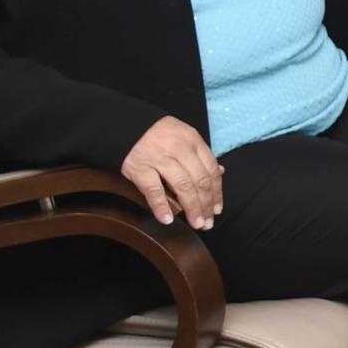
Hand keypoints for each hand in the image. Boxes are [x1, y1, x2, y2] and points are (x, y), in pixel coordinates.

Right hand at [120, 115, 222, 230]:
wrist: (127, 125)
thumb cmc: (160, 134)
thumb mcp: (184, 137)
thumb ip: (200, 155)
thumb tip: (220, 173)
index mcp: (193, 140)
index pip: (211, 169)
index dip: (216, 192)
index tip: (217, 208)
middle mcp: (179, 148)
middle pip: (200, 181)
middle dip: (206, 205)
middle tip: (208, 222)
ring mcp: (159, 158)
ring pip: (182, 186)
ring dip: (192, 208)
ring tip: (196, 223)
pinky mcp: (139, 167)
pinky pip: (153, 190)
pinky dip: (161, 206)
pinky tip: (167, 219)